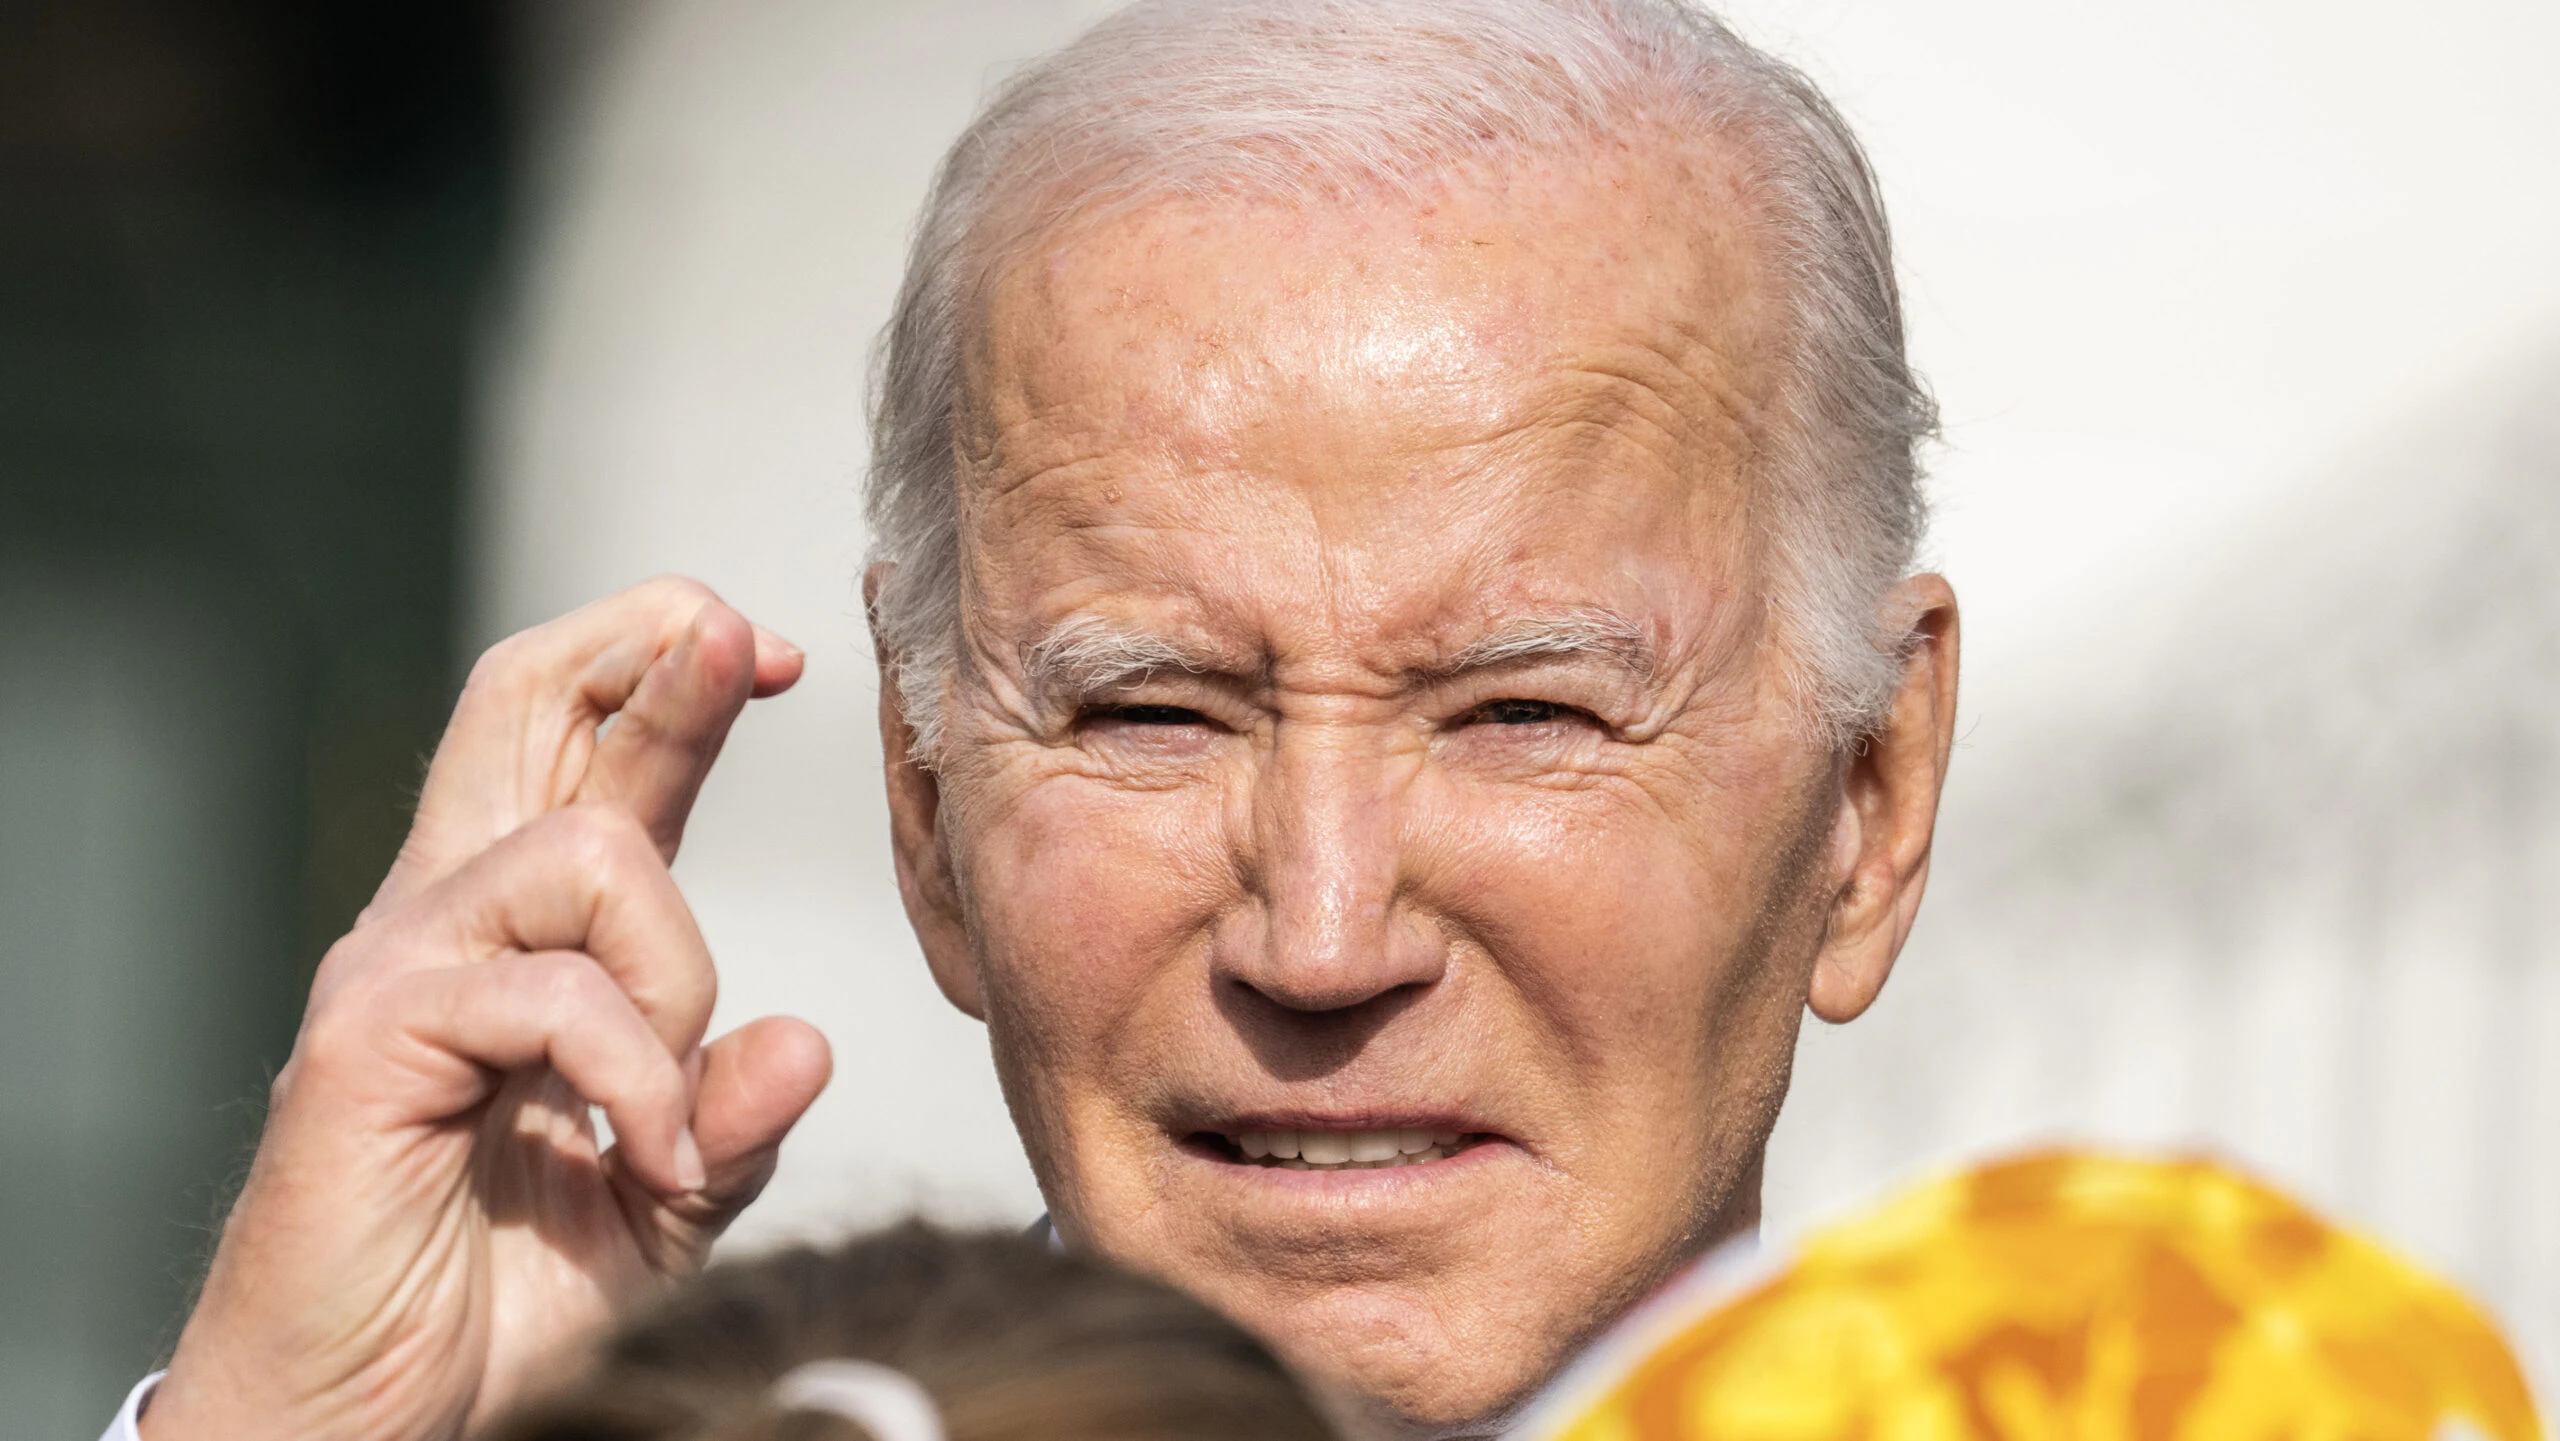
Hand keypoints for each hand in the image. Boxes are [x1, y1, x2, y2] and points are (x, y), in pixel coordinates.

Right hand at [144, 577, 835, 1440]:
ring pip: (588, 850)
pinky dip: (638, 1083)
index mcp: (521, 936)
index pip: (587, 748)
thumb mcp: (662, 1205)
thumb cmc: (492, 1300)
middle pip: (524, 695)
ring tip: (658, 1123)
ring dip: (675, 980)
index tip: (782, 654)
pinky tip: (641, 1166)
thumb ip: (731, 1121)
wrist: (359, 1419)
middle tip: (751, 642)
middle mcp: (447, 918)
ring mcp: (400, 966)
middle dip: (653, 645)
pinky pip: (556, 995)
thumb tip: (808, 1044)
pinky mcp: (372, 1037)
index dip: (677, 674)